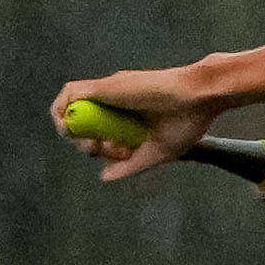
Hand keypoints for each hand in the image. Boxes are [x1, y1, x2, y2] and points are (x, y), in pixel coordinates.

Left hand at [54, 67, 216, 178]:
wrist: (201, 95)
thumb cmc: (188, 121)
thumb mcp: (158, 152)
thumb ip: (130, 166)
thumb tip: (103, 176)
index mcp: (132, 118)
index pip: (104, 136)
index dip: (105, 150)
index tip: (123, 154)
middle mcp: (117, 104)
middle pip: (86, 126)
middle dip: (89, 145)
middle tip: (110, 149)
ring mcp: (109, 94)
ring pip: (74, 111)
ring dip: (74, 131)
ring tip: (92, 142)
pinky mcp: (104, 87)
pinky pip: (69, 95)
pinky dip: (63, 111)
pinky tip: (72, 127)